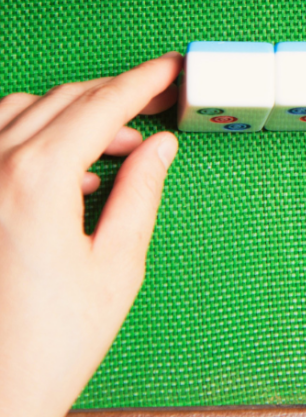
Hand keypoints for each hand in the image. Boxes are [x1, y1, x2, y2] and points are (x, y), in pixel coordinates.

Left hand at [0, 54, 179, 416]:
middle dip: (115, 94)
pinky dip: (39, 137)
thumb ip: (139, 193)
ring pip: (23, 110)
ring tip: (119, 142)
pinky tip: (74, 173)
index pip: (100, 105)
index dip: (143, 82)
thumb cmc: (47, 347)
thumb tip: (158, 146)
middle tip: (158, 100)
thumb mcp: (116, 266)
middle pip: (63, 99)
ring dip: (75, 112)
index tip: (171, 69)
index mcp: (36, 182)